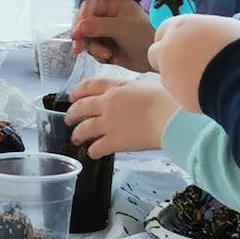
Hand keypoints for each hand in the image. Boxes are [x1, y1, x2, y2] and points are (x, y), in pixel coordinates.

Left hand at [64, 76, 179, 156]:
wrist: (170, 118)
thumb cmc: (166, 100)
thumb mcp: (143, 86)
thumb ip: (129, 90)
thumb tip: (128, 94)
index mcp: (115, 87)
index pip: (89, 85)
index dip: (77, 91)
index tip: (72, 96)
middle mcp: (107, 104)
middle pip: (81, 107)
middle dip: (72, 114)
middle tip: (68, 119)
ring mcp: (108, 123)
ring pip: (84, 129)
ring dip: (77, 134)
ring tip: (76, 138)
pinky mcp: (114, 141)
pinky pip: (96, 147)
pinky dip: (92, 151)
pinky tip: (92, 153)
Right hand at [71, 0, 154, 70]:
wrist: (157, 58)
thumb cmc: (145, 36)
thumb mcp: (121, 28)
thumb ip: (98, 26)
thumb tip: (78, 27)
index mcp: (113, 4)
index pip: (89, 8)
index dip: (80, 20)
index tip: (76, 34)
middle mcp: (108, 16)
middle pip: (85, 24)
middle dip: (84, 37)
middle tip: (79, 49)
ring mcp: (107, 31)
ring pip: (88, 38)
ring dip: (94, 49)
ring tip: (107, 55)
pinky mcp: (107, 46)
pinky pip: (94, 50)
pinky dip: (99, 55)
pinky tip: (111, 58)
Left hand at [147, 14, 239, 112]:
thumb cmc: (239, 45)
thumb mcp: (222, 26)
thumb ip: (203, 31)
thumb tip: (204, 37)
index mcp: (178, 27)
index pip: (162, 31)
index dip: (172, 39)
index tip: (184, 46)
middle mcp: (167, 48)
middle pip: (155, 54)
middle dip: (167, 59)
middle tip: (187, 65)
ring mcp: (168, 73)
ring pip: (166, 76)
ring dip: (178, 78)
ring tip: (202, 80)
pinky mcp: (176, 95)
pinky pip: (179, 93)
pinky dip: (188, 93)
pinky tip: (206, 92)